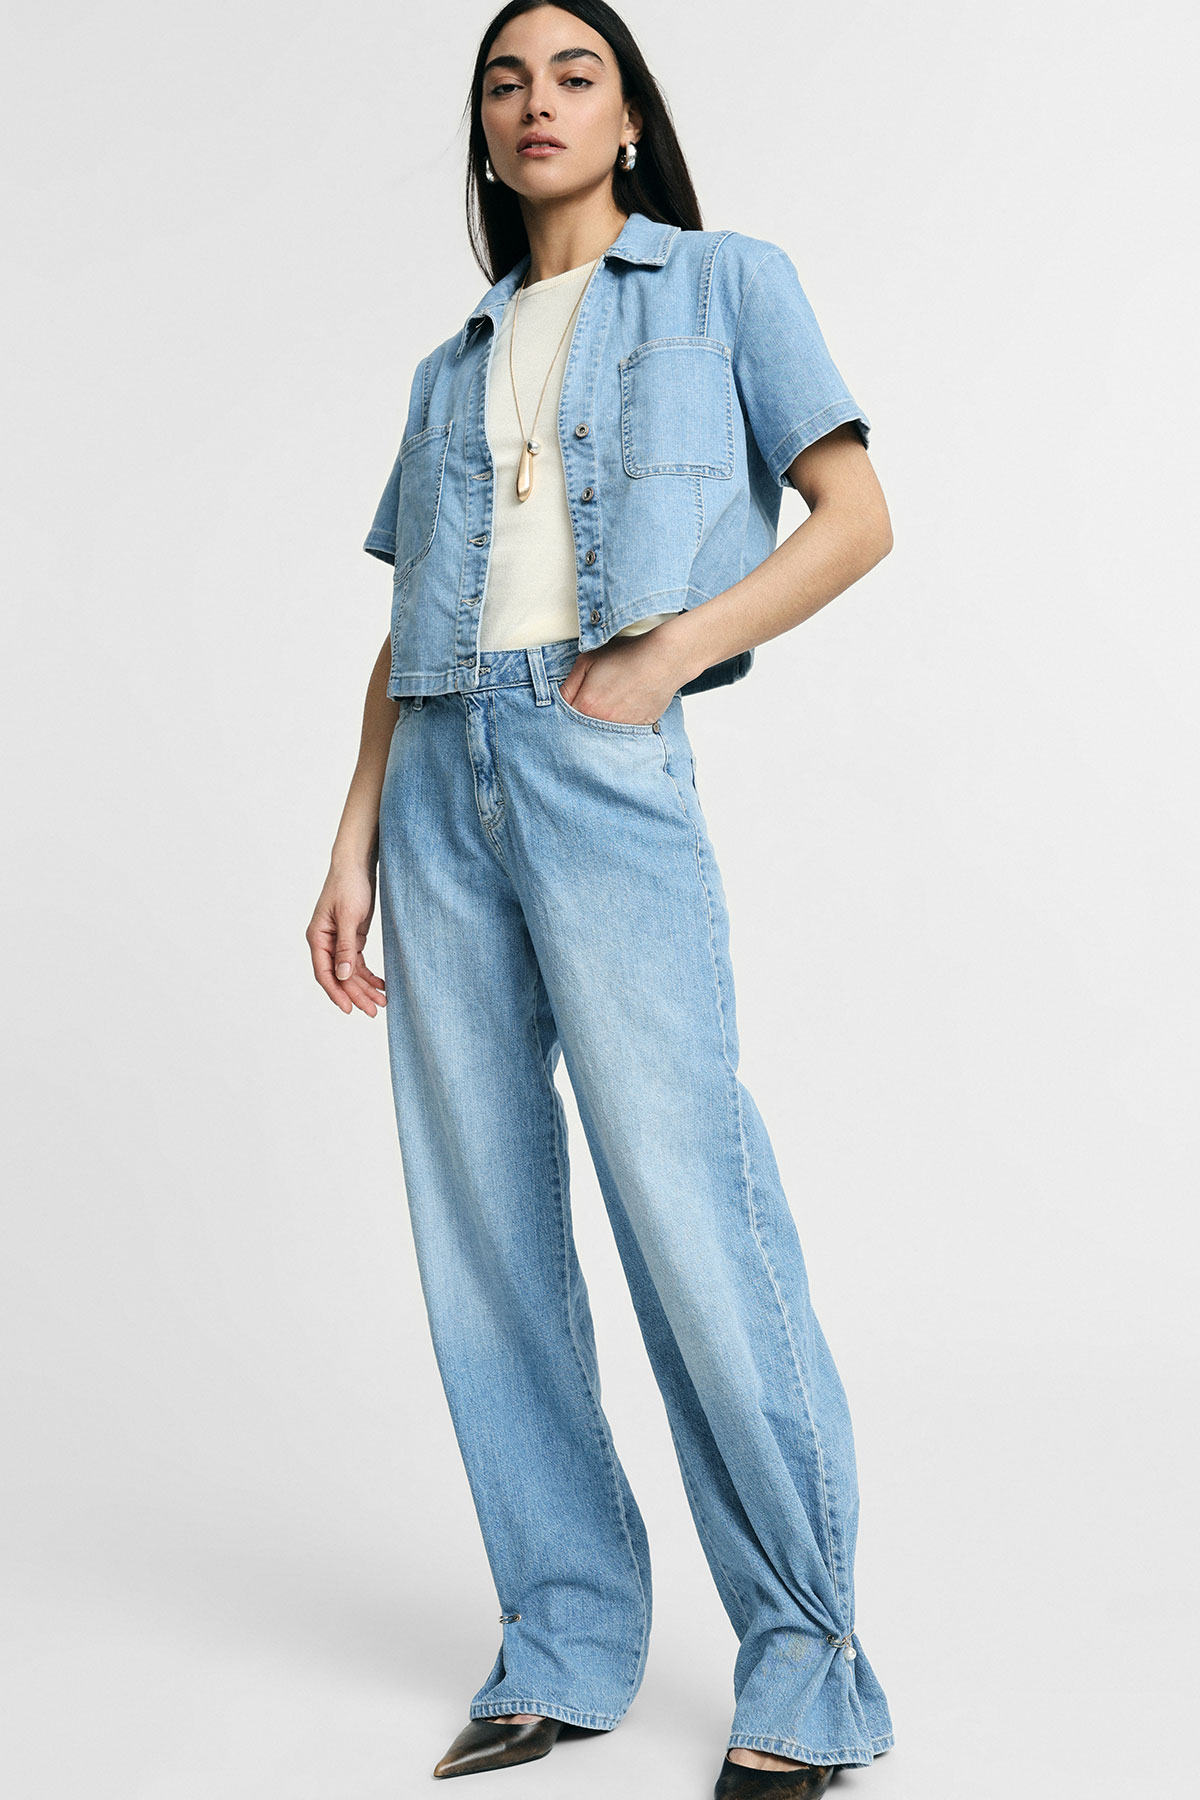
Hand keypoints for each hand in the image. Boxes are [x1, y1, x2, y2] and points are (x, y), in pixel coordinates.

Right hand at [307, 862, 387, 1016]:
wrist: (358, 865)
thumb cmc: (349, 885)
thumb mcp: (348, 917)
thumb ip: (345, 948)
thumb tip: (342, 976)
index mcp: (318, 938)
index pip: (325, 973)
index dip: (336, 993)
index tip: (349, 1009)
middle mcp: (326, 943)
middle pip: (340, 977)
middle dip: (356, 994)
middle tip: (373, 1011)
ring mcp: (339, 942)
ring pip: (350, 973)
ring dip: (365, 987)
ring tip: (382, 1002)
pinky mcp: (352, 938)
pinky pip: (358, 963)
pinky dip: (369, 975)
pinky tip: (382, 985)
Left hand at [558, 629, 687, 725]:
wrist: (664, 660)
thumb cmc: (628, 655)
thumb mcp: (588, 660)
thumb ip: (569, 684)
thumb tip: (560, 699)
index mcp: (586, 706)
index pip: (561, 717)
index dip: (563, 710)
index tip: (569, 705)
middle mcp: (601, 723)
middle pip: (580, 731)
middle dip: (578, 722)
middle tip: (590, 706)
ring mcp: (620, 729)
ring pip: (599, 736)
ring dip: (598, 727)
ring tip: (608, 707)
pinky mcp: (637, 731)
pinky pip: (619, 736)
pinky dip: (617, 727)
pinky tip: (622, 711)